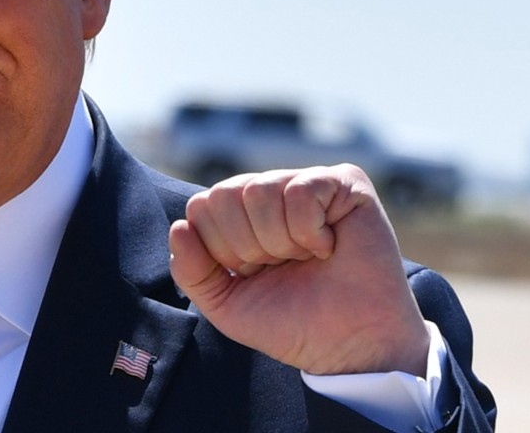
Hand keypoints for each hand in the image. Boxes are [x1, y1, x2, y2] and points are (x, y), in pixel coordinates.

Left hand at [169, 164, 429, 376]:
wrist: (350, 346)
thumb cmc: (292, 321)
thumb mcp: (226, 304)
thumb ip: (191, 271)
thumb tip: (179, 227)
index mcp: (240, 215)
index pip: (201, 207)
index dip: (222, 249)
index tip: (253, 273)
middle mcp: (270, 191)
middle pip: (225, 194)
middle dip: (248, 246)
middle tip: (281, 266)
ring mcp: (307, 183)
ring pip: (260, 190)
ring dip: (280, 241)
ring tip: (306, 258)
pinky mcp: (345, 182)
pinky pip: (301, 191)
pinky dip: (310, 232)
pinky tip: (330, 247)